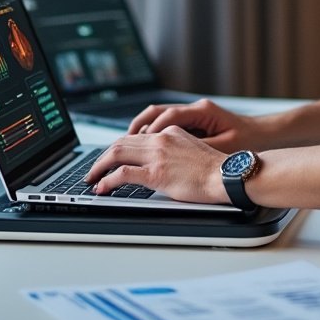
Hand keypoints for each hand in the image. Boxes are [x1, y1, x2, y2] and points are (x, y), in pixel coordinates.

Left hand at [85, 125, 228, 203]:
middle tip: (93, 170)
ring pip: (117, 153)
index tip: (109, 158)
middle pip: (120, 143)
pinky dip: (107, 180)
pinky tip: (102, 187)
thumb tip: (160, 162)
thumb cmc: (215, 169)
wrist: (227, 175)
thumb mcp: (191, 149)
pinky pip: (123, 174)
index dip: (117, 148)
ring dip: (99, 167)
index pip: (134, 136)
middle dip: (102, 157)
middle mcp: (160, 140)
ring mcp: (157, 156)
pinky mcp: (156, 174)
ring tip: (92, 178)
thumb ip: (173, 150)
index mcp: (168, 132)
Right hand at [127, 98, 266, 152]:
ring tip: (126, 147)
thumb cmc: (248, 142)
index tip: (137, 144)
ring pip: (158, 117)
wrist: (263, 138)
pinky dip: (153, 134)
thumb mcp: (222, 148)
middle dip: (136, 129)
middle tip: (121, 145)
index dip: (150, 130)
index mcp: (202, 111)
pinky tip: (145, 149)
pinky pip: (166, 124)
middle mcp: (195, 109)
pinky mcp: (194, 123)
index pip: (168, 116)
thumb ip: (196, 149)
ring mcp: (194, 114)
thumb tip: (172, 156)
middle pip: (156, 112)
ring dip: (142, 131)